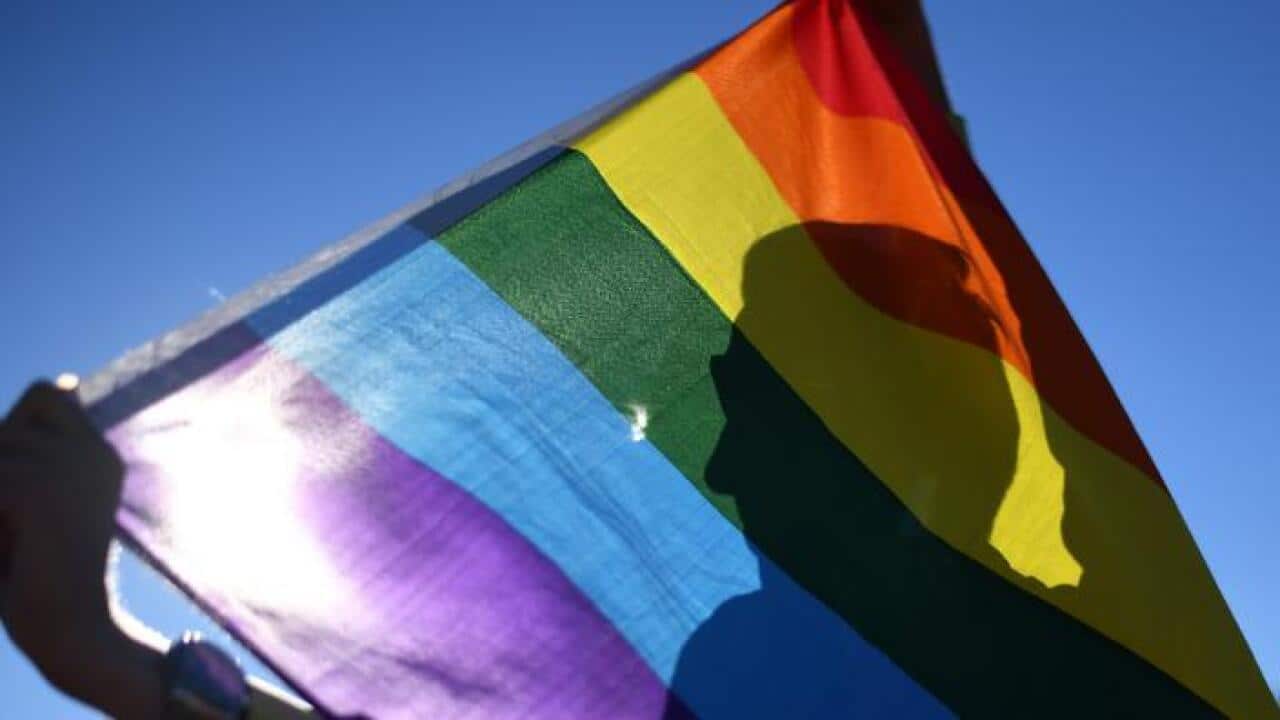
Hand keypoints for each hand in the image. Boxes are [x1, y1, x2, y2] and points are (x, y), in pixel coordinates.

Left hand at [0, 380, 165, 715]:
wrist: (74, 628)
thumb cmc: (44, 575)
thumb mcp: (39, 504)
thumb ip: (29, 460)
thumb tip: (19, 421)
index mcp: (102, 454)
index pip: (48, 393)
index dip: (18, 425)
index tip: (19, 484)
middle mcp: (94, 450)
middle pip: (9, 422)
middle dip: (0, 465)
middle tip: (20, 520)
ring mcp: (71, 465)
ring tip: (14, 535)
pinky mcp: (38, 487)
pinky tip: (13, 546)